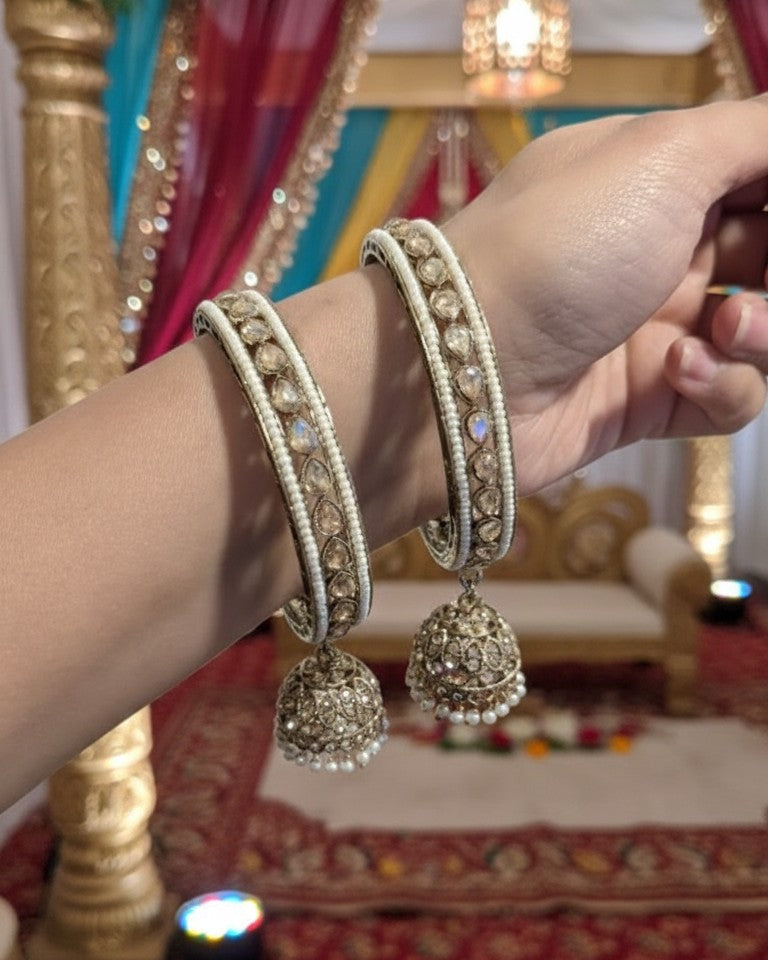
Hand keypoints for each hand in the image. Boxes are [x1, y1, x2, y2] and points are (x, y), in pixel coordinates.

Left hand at [448, 97, 767, 494]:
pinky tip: (676, 371)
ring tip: (724, 326)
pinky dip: (723, 386)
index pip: (754, 177)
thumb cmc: (557, 246)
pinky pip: (727, 399)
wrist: (463, 367)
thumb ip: (752, 136)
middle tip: (759, 280)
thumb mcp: (661, 156)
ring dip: (765, 330)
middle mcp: (658, 253)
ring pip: (760, 333)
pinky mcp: (647, 403)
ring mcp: (653, 331)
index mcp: (656, 181)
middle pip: (767, 257)